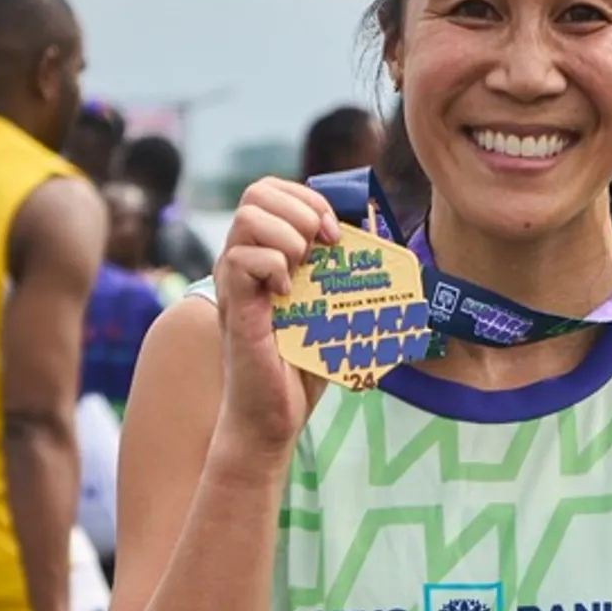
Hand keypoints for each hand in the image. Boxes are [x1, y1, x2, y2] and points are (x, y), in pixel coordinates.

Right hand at [212, 177, 338, 460]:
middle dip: (301, 208)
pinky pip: (241, 259)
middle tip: (324, 245)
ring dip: (287, 233)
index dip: (307, 197)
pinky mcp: (233, 307)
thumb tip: (378, 229)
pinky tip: (287, 291)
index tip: (336, 232)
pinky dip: (271, 264)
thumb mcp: (332, 310)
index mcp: (265, 253)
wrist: (274, 418)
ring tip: (303, 267)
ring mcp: (234, 283)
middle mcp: (243, 261)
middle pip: (256, 192)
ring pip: (247, 218)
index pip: (272, 192)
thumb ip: (346, 270)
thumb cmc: (302, 368)